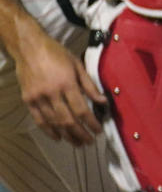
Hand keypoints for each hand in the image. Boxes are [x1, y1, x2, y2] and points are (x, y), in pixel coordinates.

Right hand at [13, 18, 105, 145]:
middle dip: (80, 133)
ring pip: (54, 122)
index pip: (81, 109)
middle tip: (89, 142)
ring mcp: (38, 98)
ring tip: (77, 143)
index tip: (98, 131)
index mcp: (66, 83)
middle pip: (68, 120)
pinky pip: (39, 120)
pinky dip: (49, 130)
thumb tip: (103, 101)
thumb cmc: (57, 53)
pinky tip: (58, 137)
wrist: (28, 47)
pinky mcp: (28, 100)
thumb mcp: (77, 65)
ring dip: (67, 135)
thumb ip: (90, 85)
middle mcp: (51, 93)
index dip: (91, 123)